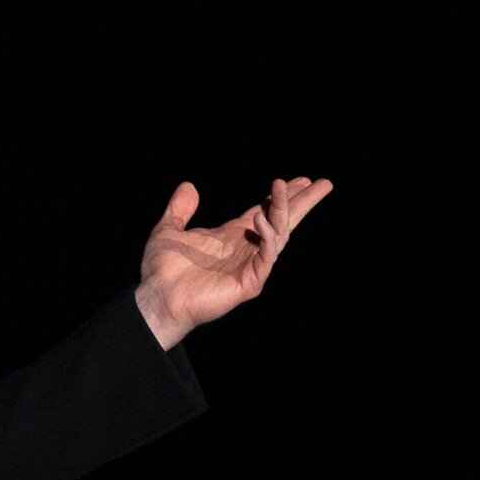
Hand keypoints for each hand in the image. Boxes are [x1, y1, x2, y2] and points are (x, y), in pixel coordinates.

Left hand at [134, 176, 332, 348]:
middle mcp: (245, 249)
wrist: (156, 298)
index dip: (281, 197)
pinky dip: (267, 237)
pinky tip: (262, 218)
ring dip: (283, 210)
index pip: (265, 212)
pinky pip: (266, 256)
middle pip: (281, 221)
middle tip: (322, 183)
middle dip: (302, 202)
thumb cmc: (162, 271)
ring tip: (283, 186)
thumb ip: (179, 210)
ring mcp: (250, 266)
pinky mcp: (249, 282)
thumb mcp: (169, 231)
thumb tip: (188, 186)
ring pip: (277, 235)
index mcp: (232, 236)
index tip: (301, 180)